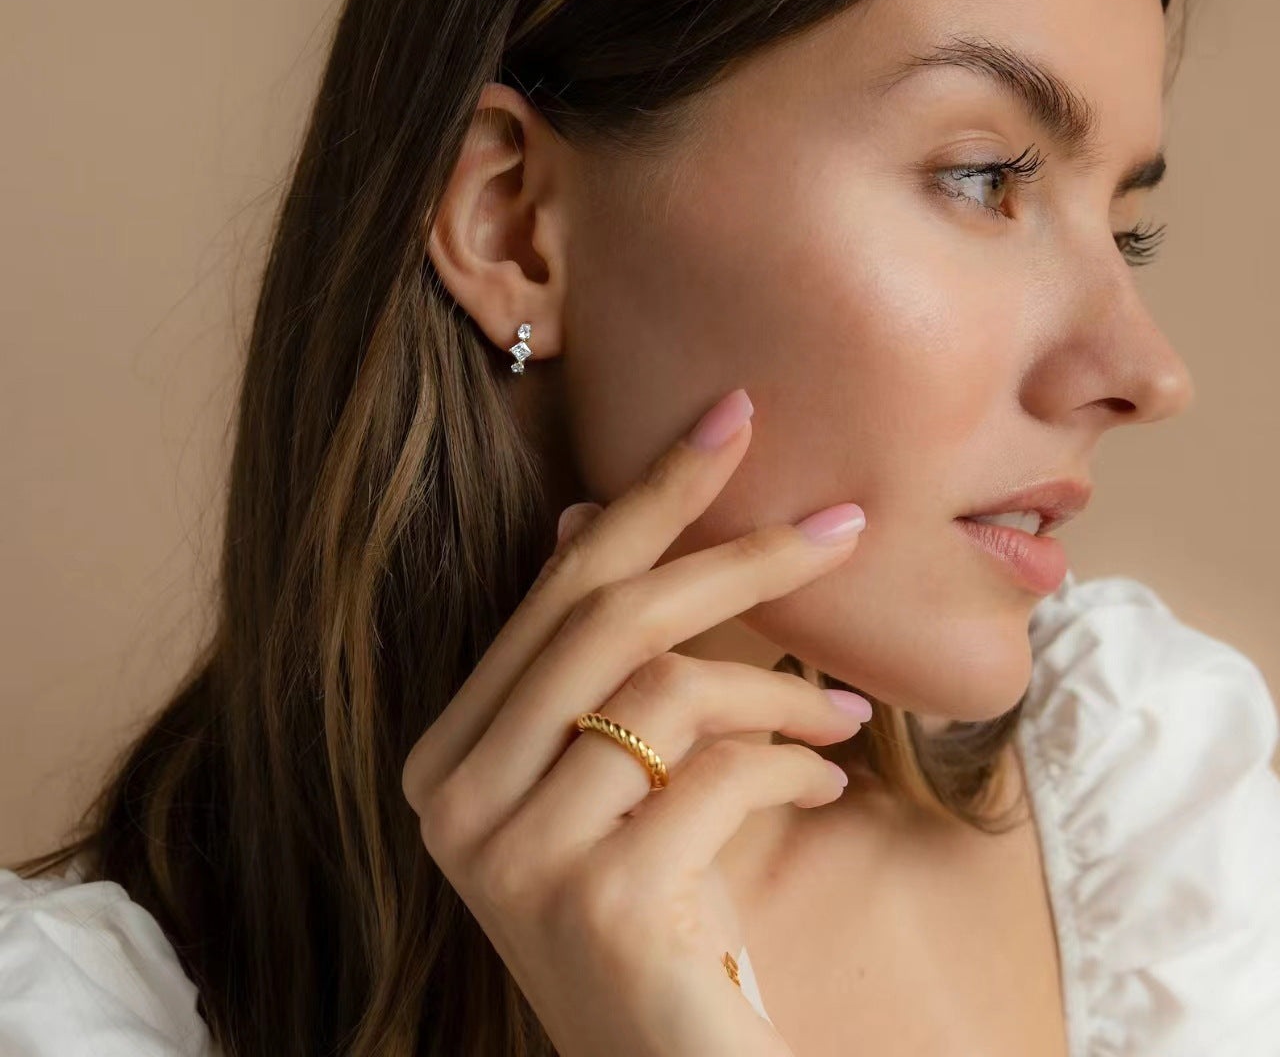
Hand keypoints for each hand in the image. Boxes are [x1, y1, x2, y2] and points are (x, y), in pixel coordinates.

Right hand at [400, 388, 868, 1056]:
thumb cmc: (649, 901)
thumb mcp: (608, 774)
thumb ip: (589, 659)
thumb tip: (585, 514)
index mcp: (450, 752)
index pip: (558, 590)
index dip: (650, 494)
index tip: (731, 415)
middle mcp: (456, 799)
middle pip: (611, 620)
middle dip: (740, 556)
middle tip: (843, 524)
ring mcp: (516, 856)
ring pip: (671, 692)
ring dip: (780, 690)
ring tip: (843, 714)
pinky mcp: (599, 906)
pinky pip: (720, 777)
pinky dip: (793, 766)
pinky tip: (827, 787)